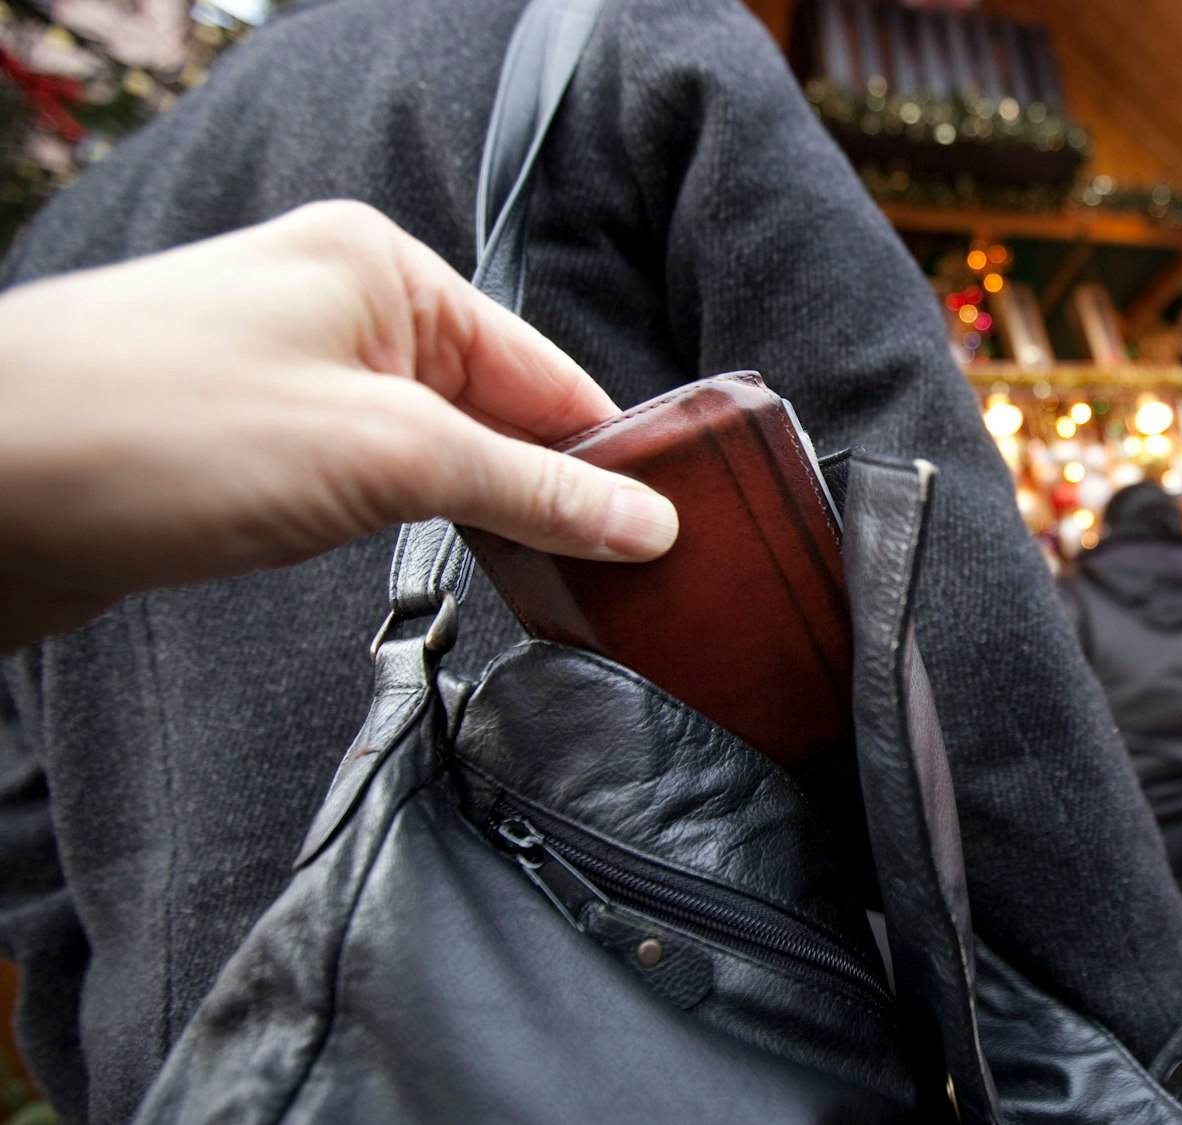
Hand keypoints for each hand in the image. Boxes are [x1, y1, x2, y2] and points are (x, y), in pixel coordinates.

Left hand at [0, 201, 677, 650]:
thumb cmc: (151, 431)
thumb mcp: (381, 455)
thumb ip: (526, 487)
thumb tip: (644, 519)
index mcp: (382, 270)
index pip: (541, 368)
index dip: (610, 454)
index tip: (670, 533)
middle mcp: (339, 310)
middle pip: (491, 409)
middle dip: (548, 492)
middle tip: (621, 581)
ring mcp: (290, 377)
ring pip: (430, 452)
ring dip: (482, 515)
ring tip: (552, 589)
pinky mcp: (248, 444)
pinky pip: (368, 480)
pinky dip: (412, 526)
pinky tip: (447, 573)